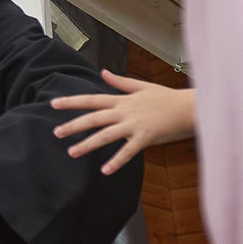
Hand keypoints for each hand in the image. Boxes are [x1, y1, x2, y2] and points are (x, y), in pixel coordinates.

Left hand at [50, 72, 194, 172]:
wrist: (188, 106)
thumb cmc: (167, 98)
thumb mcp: (141, 86)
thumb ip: (120, 82)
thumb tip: (103, 72)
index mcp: (122, 100)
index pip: (91, 99)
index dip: (72, 101)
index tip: (53, 104)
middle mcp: (124, 111)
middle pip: (93, 118)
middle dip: (73, 125)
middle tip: (56, 133)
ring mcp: (134, 124)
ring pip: (106, 135)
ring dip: (88, 144)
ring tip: (72, 152)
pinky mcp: (146, 137)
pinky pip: (128, 151)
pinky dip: (116, 161)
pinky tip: (105, 170)